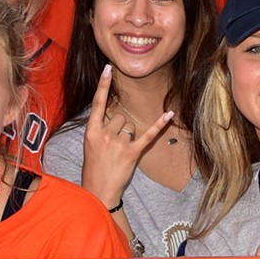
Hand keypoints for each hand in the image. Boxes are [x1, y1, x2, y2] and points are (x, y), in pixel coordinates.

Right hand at [80, 66, 172, 207]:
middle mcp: (104, 134)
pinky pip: (148, 135)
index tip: (107, 68)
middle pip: (120, 116)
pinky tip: (170, 114)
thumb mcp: (90, 145)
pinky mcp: (132, 153)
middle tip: (114, 145)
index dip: (102, 85)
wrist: (98, 191)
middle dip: (121, 127)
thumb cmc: (94, 168)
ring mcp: (118, 143)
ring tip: (120, 152)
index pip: (97, 103)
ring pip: (131, 125)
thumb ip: (100, 129)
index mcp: (91, 131)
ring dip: (129, 136)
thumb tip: (114, 116)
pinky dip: (159, 125)